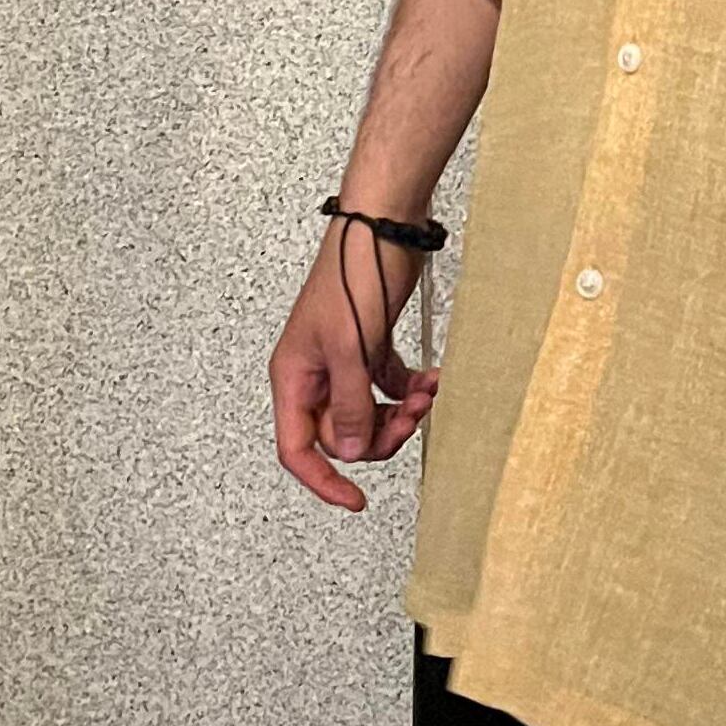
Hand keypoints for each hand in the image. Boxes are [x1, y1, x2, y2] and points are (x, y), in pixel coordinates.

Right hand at [270, 224, 442, 512]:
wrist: (383, 225)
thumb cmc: (354, 274)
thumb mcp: (350, 346)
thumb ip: (349, 403)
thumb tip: (349, 452)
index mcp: (295, 376)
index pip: (298, 448)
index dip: (324, 480)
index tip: (356, 499)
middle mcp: (316, 372)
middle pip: (341, 434)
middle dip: (379, 433)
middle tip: (412, 416)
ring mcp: (344, 359)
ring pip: (368, 413)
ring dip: (400, 411)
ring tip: (426, 392)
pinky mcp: (371, 345)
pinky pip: (387, 386)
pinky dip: (409, 389)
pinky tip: (431, 378)